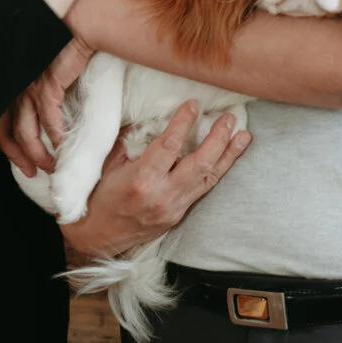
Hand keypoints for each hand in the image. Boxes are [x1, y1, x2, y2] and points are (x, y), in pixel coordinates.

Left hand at [0, 37, 91, 176]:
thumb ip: (34, 87)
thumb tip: (42, 112)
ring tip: (51, 166)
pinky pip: (50, 121)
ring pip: (27, 132)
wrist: (75, 22)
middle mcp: (12, 87)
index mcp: (7, 83)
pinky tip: (62, 148)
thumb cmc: (58, 42)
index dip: (6, 146)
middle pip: (7, 132)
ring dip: (39, 154)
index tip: (19, 160)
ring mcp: (27, 88)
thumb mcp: (38, 67)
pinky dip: (56, 138)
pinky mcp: (47, 86)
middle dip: (19, 157)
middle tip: (32, 172)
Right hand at [63, 102, 248, 263]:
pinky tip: (226, 158)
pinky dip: (216, 171)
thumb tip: (150, 119)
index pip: (170, 145)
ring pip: (209, 178)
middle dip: (218, 138)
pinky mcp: (178, 215)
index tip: (193, 104)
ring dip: (228, 155)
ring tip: (243, 136)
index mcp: (142, 180)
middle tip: (229, 119)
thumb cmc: (99, 197)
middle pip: (200, 163)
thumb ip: (130, 141)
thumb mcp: (108, 164)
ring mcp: (173, 208)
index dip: (184, 122)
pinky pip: (202, 190)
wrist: (98, 237)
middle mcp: (162, 195)